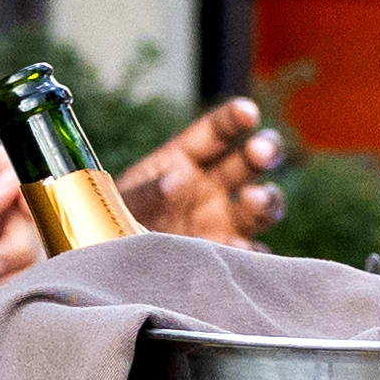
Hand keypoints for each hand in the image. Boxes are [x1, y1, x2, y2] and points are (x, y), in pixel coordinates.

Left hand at [121, 95, 282, 244]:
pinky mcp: (226, 255)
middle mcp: (212, 186)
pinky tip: (242, 249)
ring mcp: (224, 222)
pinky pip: (251, 254)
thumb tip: (175, 181)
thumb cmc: (115, 222)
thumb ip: (148, 192)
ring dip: (266, 199)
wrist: (113, 267)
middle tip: (261, 150)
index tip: (247, 112)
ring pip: (262, 205)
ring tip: (254, 198)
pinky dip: (252, 253)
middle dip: (264, 151)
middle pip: (250, 162)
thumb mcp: (122, 202)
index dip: (234, 119)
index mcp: (185, 159)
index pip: (216, 132)